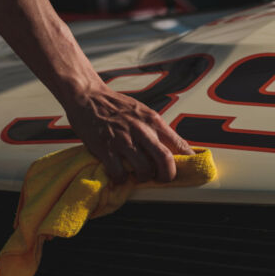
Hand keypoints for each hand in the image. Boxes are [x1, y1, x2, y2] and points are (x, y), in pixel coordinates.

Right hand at [64, 84, 194, 184]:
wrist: (87, 95)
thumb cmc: (113, 104)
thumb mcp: (140, 111)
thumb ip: (154, 128)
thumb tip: (169, 147)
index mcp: (152, 120)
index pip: (178, 144)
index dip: (187, 161)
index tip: (188, 170)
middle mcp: (141, 130)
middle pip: (165, 160)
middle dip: (167, 176)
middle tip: (162, 179)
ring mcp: (123, 140)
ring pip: (144, 170)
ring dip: (143, 178)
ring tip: (137, 176)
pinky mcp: (105, 148)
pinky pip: (119, 173)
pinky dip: (121, 179)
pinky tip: (119, 175)